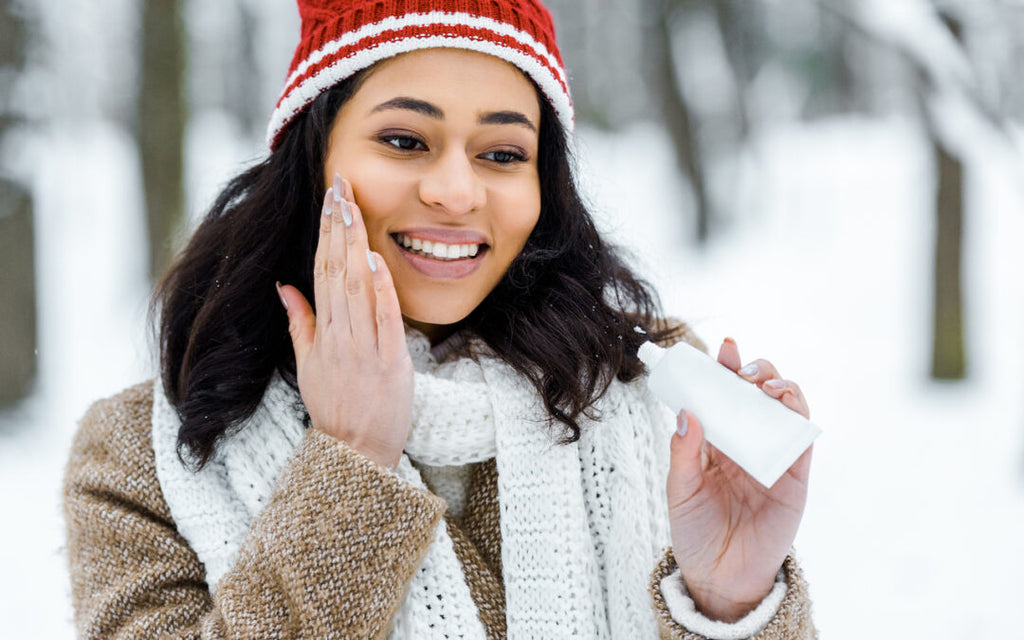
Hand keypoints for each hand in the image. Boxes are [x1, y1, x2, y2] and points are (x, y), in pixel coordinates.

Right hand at [276, 174, 412, 469]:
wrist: (355, 452)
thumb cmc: (334, 408)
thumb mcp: (307, 364)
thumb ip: (299, 322)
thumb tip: (285, 286)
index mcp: (321, 333)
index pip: (321, 271)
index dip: (326, 234)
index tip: (330, 199)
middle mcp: (339, 335)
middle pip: (337, 270)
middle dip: (338, 226)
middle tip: (340, 186)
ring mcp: (363, 348)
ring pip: (356, 288)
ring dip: (354, 247)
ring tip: (352, 208)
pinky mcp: (390, 362)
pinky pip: (384, 320)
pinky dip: (379, 290)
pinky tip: (375, 260)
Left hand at [667, 338, 811, 621]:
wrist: (719, 577)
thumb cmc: (695, 531)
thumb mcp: (680, 489)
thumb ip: (683, 452)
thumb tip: (686, 412)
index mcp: (717, 441)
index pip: (723, 396)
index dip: (725, 369)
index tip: (722, 347)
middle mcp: (747, 443)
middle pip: (757, 395)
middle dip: (754, 371)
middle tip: (740, 366)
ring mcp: (773, 457)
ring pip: (785, 408)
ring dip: (779, 385)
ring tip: (762, 382)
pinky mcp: (795, 475)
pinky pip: (802, 438)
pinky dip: (797, 413)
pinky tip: (784, 400)